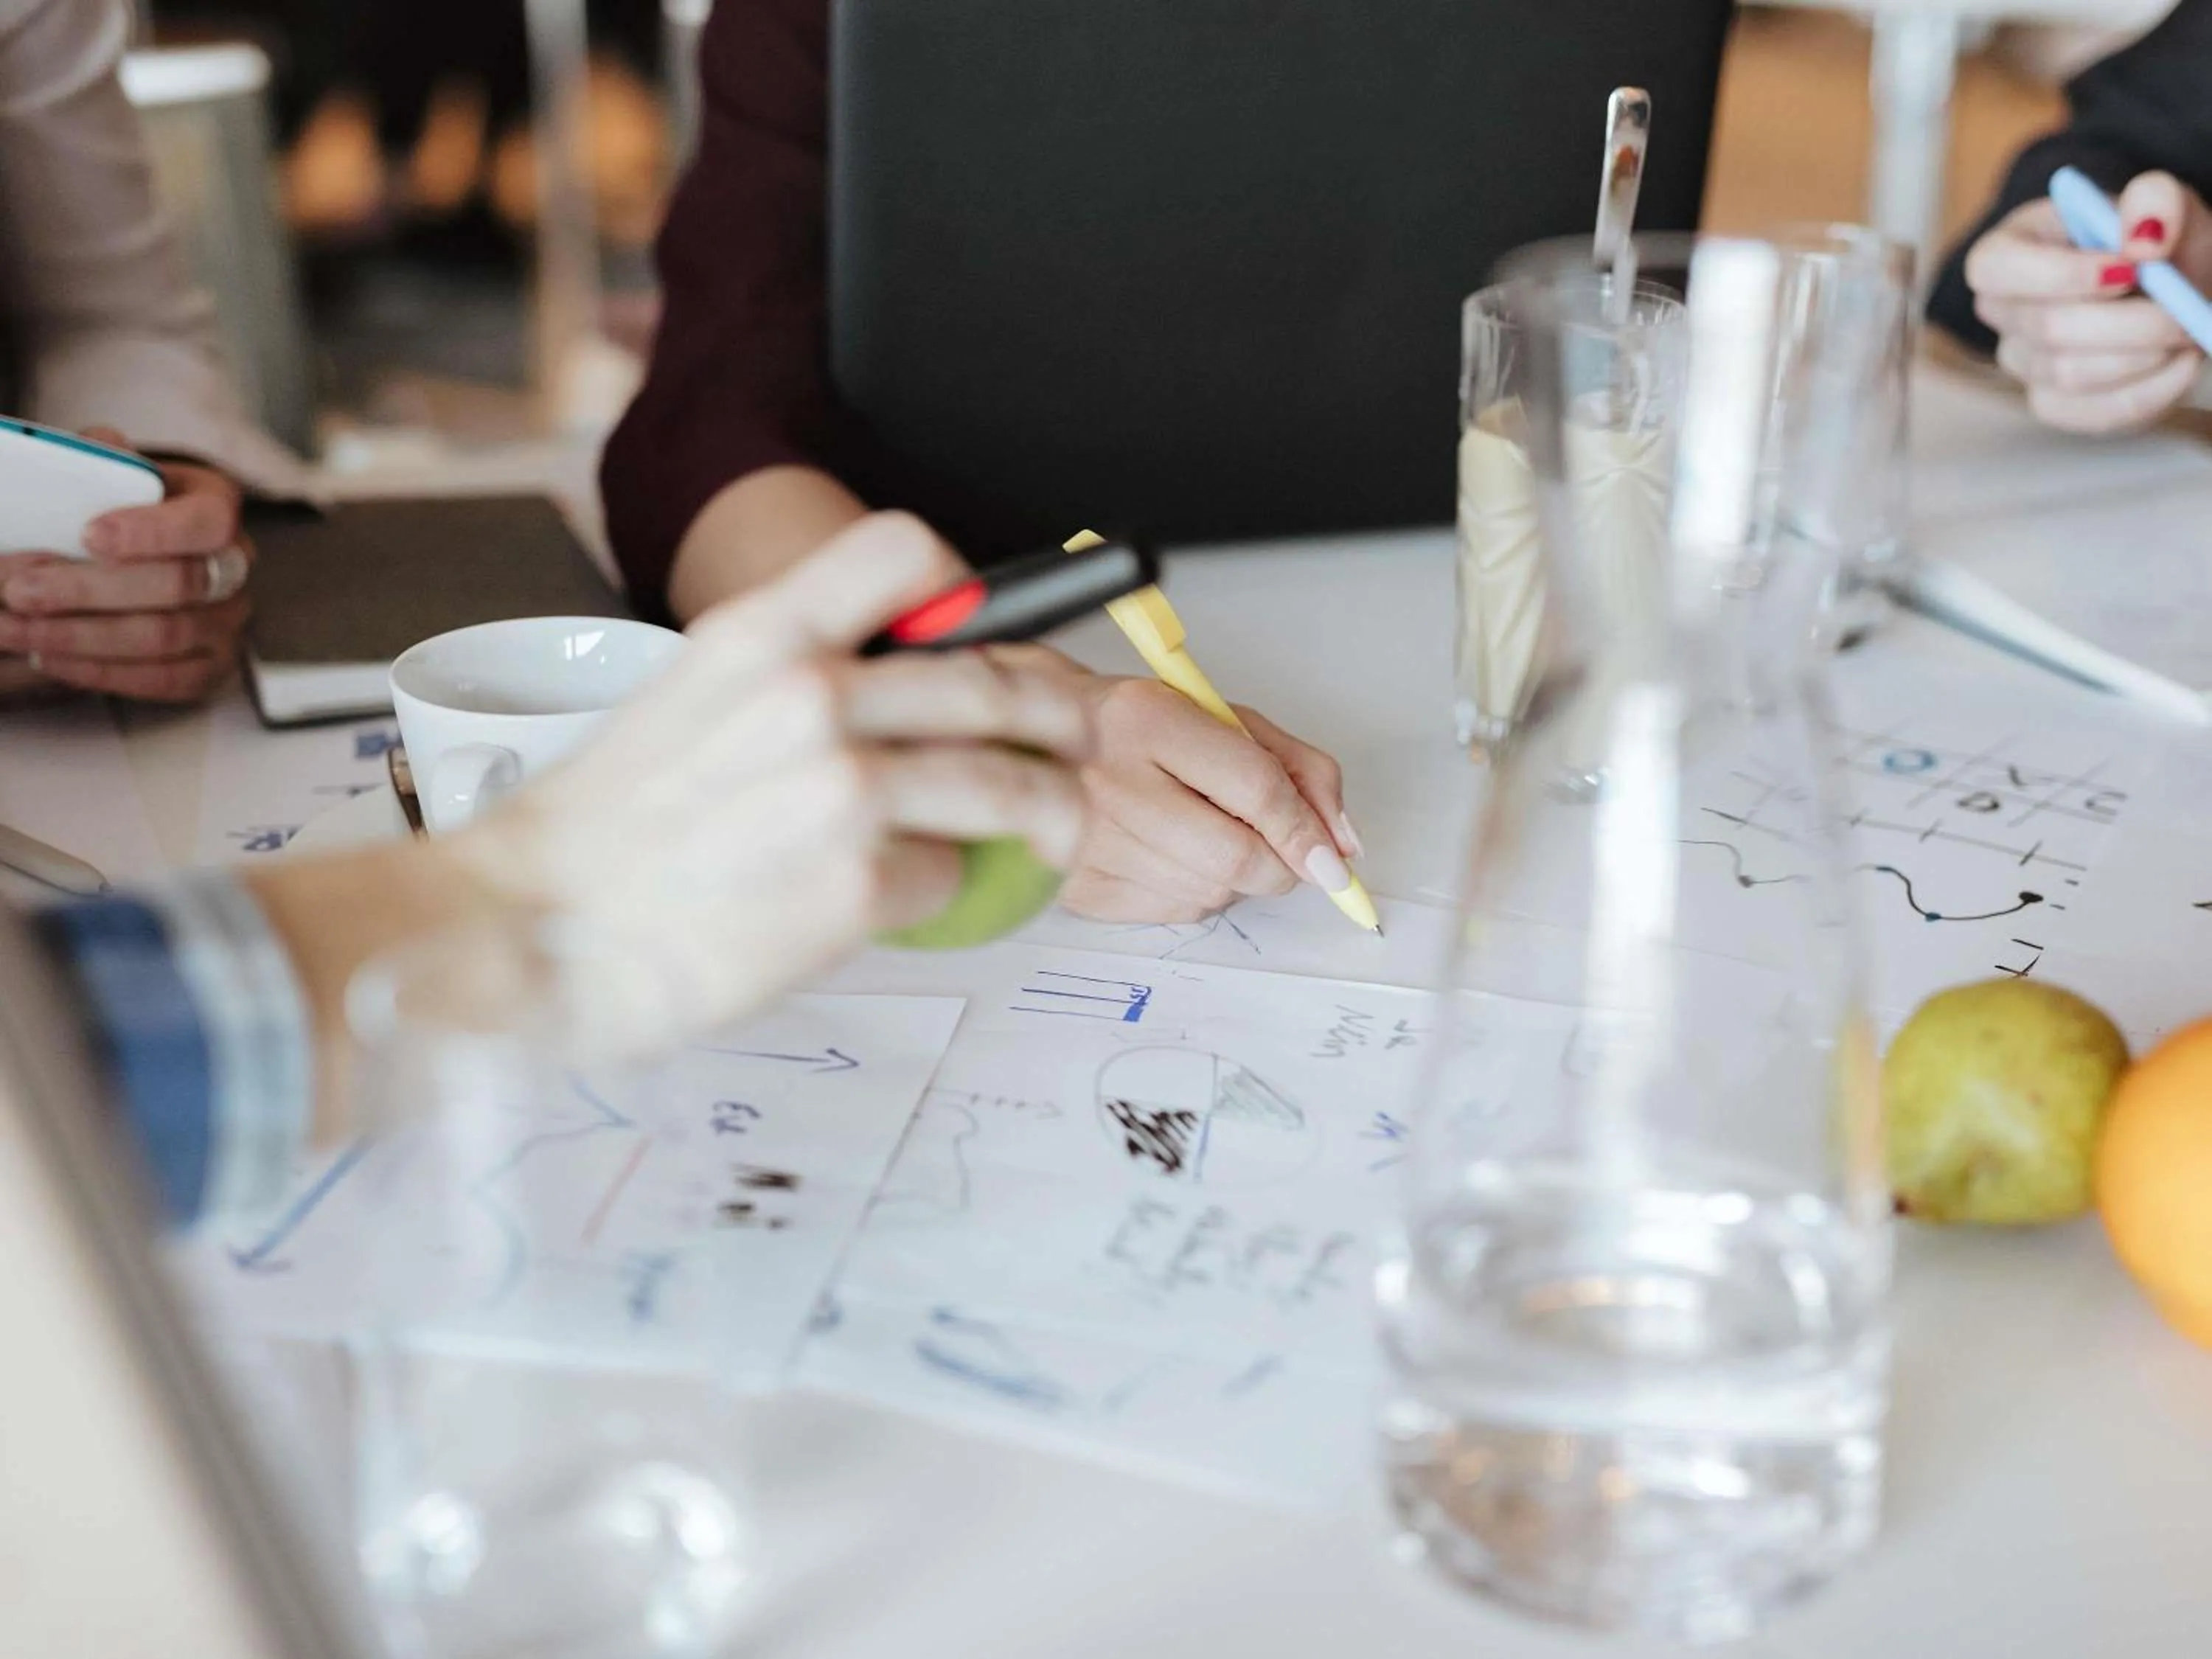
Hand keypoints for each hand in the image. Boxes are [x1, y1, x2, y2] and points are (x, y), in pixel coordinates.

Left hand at [0, 427, 249, 700]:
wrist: (146, 557)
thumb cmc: (122, 511)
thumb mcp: (115, 472)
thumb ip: (105, 459)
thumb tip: (99, 449)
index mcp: (216, 506)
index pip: (205, 522)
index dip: (150, 532)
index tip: (87, 535)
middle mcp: (234, 566)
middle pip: (177, 586)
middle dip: (88, 590)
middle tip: (19, 590)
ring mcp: (229, 621)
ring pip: (163, 637)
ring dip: (78, 635)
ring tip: (14, 627)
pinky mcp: (213, 667)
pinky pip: (162, 679)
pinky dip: (99, 671)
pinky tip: (49, 656)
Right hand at [451, 512, 1093, 1055]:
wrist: (534, 922)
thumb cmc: (605, 825)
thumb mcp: (692, 699)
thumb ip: (792, 678)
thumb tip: (896, 692)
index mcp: (766, 633)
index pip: (906, 552)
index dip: (968, 593)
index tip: (992, 634)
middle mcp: (815, 694)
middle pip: (994, 684)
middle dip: (1059, 717)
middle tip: (1078, 741)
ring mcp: (843, 789)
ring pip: (1007, 784)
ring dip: (1051, 811)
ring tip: (1057, 831)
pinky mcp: (857, 882)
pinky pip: (947, 875)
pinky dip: (939, 889)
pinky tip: (902, 897)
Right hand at [1019, 664, 1359, 924]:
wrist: (1041, 741)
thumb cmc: (1145, 728)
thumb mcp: (1224, 720)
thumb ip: (1297, 768)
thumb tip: (1342, 844)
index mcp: (1149, 719)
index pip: (1255, 789)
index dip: (1306, 832)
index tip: (1333, 863)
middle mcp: (1110, 781)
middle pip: (1236, 857)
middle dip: (1278, 866)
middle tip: (1279, 851)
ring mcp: (1084, 842)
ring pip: (1211, 892)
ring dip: (1234, 877)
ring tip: (1204, 833)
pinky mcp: (1077, 887)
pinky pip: (1175, 912)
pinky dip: (1195, 892)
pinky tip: (1172, 855)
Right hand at [1966, 174, 2211, 432]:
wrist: (2173, 287)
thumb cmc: (2152, 244)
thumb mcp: (2161, 203)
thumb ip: (2153, 199)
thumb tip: (2142, 242)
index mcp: (2007, 252)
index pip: (1994, 269)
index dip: (2058, 275)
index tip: (2129, 271)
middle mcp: (2003, 311)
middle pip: (2046, 328)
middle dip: (2129, 321)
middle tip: (2183, 307)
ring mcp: (2023, 364)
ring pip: (2071, 374)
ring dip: (2144, 355)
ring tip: (2186, 331)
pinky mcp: (2055, 404)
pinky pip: (2091, 413)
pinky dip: (2150, 391)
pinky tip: (2180, 364)